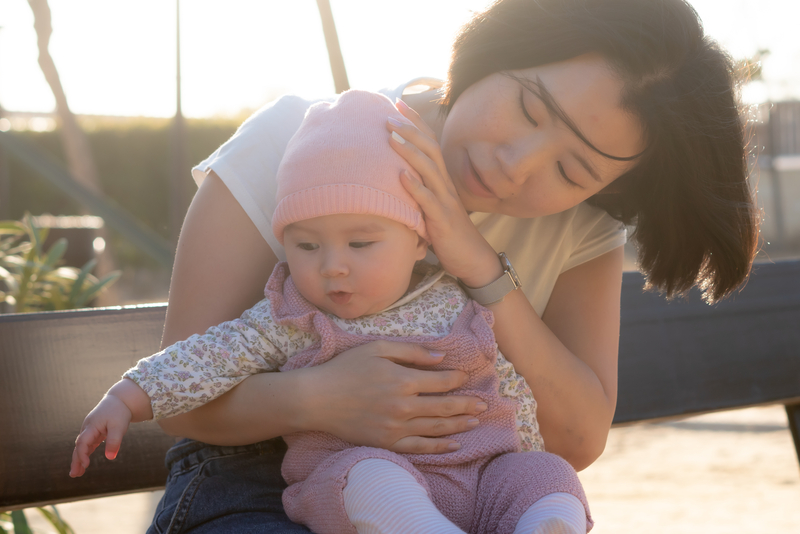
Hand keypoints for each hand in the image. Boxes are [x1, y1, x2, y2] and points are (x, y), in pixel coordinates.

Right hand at [69, 395, 131, 477]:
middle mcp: (88, 428)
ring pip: (82, 447)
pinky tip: (84, 464)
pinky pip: (87, 445)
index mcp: (92, 426)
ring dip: (79, 459)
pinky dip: (85, 454)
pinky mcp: (95, 432)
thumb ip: (114, 441)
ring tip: (77, 474)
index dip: (82, 454)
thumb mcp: (119, 427)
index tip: (86, 465)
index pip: (82, 442)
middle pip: (78, 446)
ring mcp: (90, 430)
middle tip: (74, 475)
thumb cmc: (119, 412)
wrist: (120, 400)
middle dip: (76, 460)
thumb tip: (110, 458)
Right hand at [300, 340, 487, 453]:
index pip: (441, 381)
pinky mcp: (387, 443)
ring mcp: (396, 428)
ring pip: (436, 428)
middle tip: (484, 404)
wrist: (317, 399)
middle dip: (467, 404)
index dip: (457, 379)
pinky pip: (420, 447)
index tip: (467, 376)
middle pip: (444, 407)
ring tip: (475, 421)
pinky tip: (454, 444)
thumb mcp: (378, 348)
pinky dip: (439, 446)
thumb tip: (441, 357)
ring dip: (459, 425)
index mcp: (403, 380)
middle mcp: (404, 406)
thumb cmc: (346, 368)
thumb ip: (412, 351)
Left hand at [388, 100, 502, 287]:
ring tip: (391, 137)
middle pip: (430, 149)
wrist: (473, 259)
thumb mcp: (433, 205)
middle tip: (389, 115)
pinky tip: (401, 176)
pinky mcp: (442, 221)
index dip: (416, 122)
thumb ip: (421, 188)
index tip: (397, 103)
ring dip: (410, 151)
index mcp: (443, 179)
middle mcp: (446, 185)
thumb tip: (399, 173)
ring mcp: (445, 202)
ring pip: (429, 170)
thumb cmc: (449, 232)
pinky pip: (428, 202)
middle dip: (410, 130)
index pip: (430, 142)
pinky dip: (415, 187)